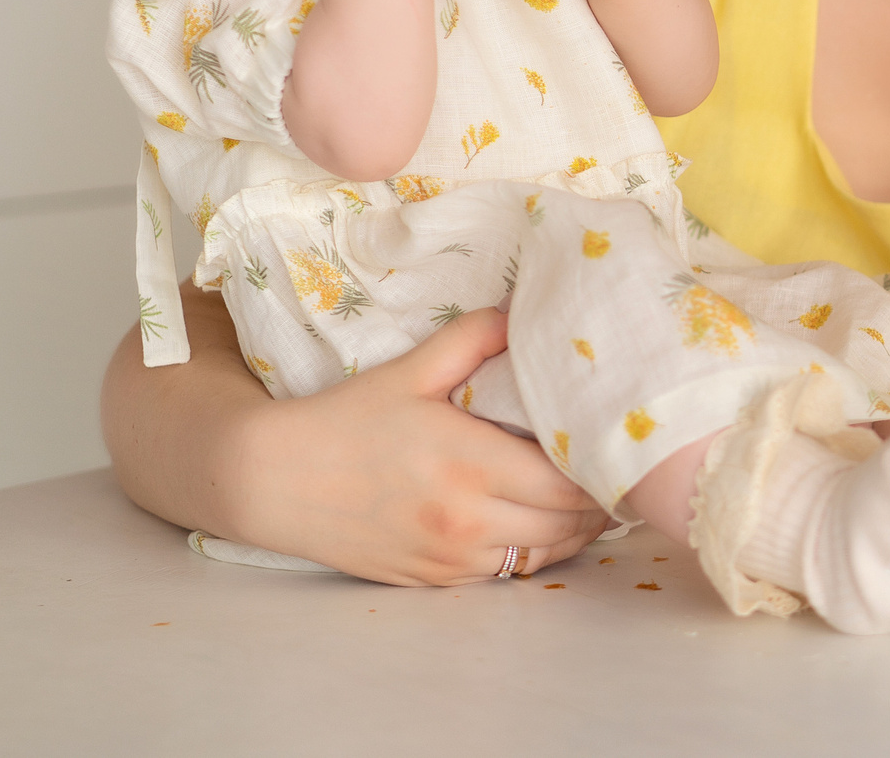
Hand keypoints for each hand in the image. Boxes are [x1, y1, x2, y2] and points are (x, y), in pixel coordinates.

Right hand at [229, 308, 608, 583]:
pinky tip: (536, 525)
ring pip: (540, 557)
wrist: (274, 480)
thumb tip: (521, 310)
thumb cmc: (344, 421)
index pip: (568, 481)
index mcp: (471, 464)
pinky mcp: (432, 581)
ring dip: (571, 533)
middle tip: (612, 471)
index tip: (615, 444)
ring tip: (586, 501)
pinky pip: (503, 575)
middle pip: (566, 523)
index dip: (600, 467)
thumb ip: (472, 339)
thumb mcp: (410, 370)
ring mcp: (450, 557)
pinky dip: (529, 553)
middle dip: (597, 501)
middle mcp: (467, 520)